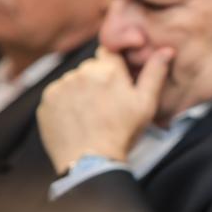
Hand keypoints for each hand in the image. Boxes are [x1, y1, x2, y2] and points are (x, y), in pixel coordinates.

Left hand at [37, 46, 173, 174]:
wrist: (92, 162)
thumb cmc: (123, 132)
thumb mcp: (146, 103)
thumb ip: (155, 73)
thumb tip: (166, 50)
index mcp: (107, 69)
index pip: (109, 53)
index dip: (114, 67)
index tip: (118, 82)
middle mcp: (81, 72)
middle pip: (91, 68)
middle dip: (98, 79)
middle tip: (108, 104)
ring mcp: (60, 87)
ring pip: (74, 81)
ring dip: (81, 91)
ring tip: (92, 114)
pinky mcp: (46, 102)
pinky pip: (57, 96)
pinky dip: (65, 104)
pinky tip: (77, 120)